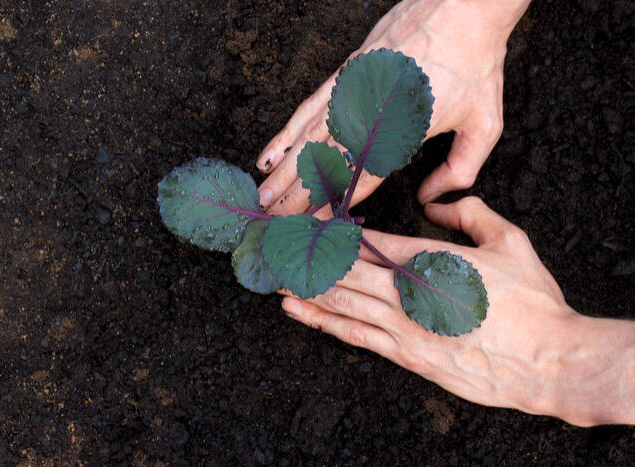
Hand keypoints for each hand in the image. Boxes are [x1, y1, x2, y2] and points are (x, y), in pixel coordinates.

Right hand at [257, 0, 529, 213]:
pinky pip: (307, 109)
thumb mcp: (484, 123)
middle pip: (324, 163)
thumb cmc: (474, 63)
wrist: (463, 5)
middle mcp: (369, 114)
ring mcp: (351, 92)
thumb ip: (461, 168)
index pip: (359, 178)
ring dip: (283, 171)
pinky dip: (285, 134)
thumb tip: (430, 198)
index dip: (333, 203)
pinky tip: (270, 153)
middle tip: (273, 220)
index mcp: (401, 132)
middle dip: (296, 195)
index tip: (312, 224)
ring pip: (307, 139)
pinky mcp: (344, 74)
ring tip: (263, 196)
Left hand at [281, 197, 634, 425]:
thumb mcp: (511, 242)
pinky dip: (323, 320)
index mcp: (431, 259)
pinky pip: (354, 335)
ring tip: (271, 274)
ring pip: (341, 301)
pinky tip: (298, 311)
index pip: (369, 241)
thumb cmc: (533, 303)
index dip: (332, 231)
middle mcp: (408, 292)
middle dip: (307, 256)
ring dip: (304, 286)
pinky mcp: (406, 355)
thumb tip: (442, 203)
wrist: (549, 360)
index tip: (305, 223)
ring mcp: (403, 326)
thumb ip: (472, 215)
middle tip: (274, 245)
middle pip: (345, 269)